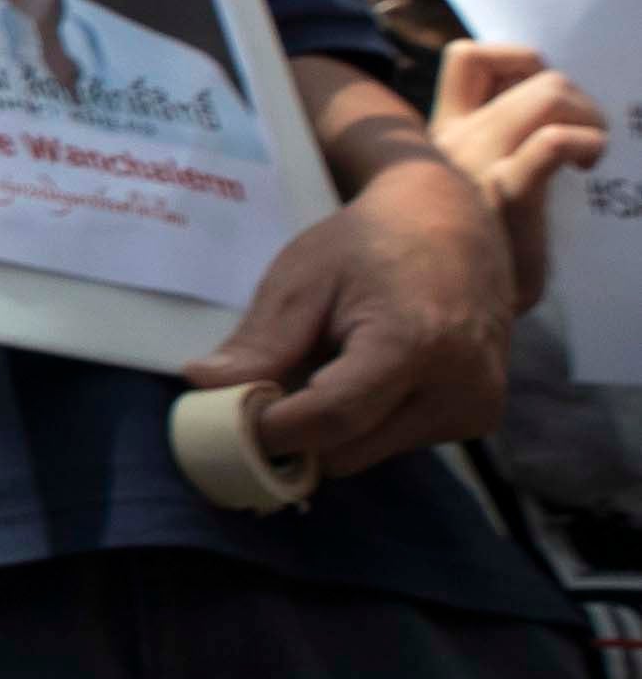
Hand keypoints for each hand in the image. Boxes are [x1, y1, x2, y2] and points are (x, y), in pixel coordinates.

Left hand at [183, 148, 517, 473]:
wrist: (455, 224)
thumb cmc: (372, 243)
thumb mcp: (304, 278)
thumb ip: (259, 342)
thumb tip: (201, 385)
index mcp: (416, 342)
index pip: (331, 417)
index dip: (270, 428)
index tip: (222, 421)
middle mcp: (460, 384)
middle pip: (345, 448)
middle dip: (294, 430)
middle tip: (265, 390)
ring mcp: (476, 406)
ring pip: (364, 454)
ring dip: (328, 429)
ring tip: (329, 367)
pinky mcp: (478, 417)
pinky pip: (392, 444)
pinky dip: (362, 423)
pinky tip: (364, 375)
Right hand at [431, 37, 607, 309]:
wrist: (452, 314)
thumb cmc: (479, 255)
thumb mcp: (473, 191)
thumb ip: (494, 149)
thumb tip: (549, 121)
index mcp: (444, 133)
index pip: (469, 58)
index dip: (517, 60)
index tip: (540, 99)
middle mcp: (454, 140)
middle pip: (532, 73)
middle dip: (578, 97)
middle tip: (587, 138)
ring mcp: (475, 164)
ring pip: (548, 94)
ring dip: (588, 116)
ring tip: (592, 151)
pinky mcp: (504, 195)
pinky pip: (550, 143)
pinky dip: (582, 143)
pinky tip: (587, 165)